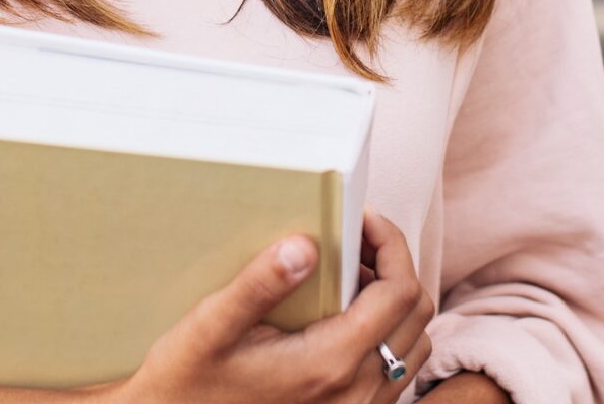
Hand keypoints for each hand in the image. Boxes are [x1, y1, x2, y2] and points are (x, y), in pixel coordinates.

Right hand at [103, 210, 435, 403]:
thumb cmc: (186, 385)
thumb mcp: (210, 328)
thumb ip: (259, 285)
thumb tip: (305, 245)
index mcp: (330, 362)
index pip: (399, 290)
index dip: (390, 242)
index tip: (360, 217)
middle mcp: (357, 391)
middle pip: (417, 313)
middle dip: (395, 265)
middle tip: (353, 238)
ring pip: (414, 344)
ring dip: (395, 302)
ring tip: (349, 275)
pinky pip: (396, 372)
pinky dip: (388, 336)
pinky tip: (343, 318)